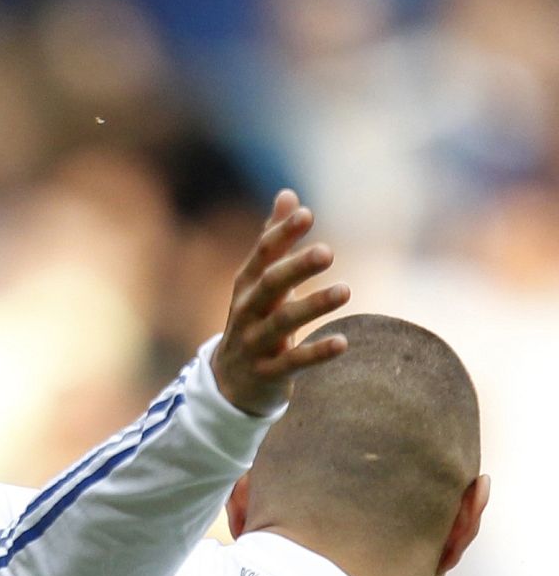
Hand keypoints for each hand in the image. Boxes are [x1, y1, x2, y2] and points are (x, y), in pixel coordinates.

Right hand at [212, 190, 349, 415]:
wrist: (230, 381)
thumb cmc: (254, 320)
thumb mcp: (259, 281)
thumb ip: (274, 240)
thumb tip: (288, 194)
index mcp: (246, 286)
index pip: (262, 255)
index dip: (282, 234)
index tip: (307, 214)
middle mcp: (247, 311)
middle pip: (269, 286)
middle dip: (296, 268)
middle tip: (328, 252)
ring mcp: (255, 342)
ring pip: (282, 323)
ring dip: (313, 306)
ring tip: (346, 291)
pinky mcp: (268, 372)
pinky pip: (292, 362)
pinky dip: (316, 353)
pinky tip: (343, 343)